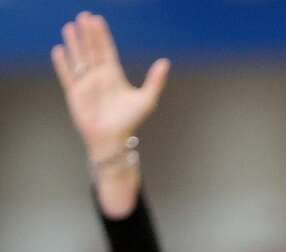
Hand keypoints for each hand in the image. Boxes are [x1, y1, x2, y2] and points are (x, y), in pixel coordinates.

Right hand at [52, 12, 168, 160]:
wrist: (113, 140)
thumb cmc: (130, 121)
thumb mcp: (146, 99)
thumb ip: (155, 81)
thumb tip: (165, 62)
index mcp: (114, 75)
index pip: (106, 50)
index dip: (102, 35)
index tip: (97, 20)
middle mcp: (98, 77)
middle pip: (91, 50)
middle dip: (87, 34)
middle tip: (83, 16)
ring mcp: (86, 84)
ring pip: (78, 58)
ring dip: (74, 43)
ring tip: (70, 27)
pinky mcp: (75, 93)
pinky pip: (67, 75)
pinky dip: (63, 63)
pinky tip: (60, 50)